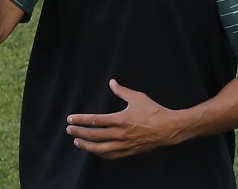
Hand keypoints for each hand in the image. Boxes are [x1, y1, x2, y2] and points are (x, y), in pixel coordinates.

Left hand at [66, 79, 181, 159]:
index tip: (70, 119)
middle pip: (94, 135)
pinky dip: (100, 153)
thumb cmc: (153, 111)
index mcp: (121, 119)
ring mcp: (124, 144)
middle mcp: (120, 134)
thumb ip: (122, 91)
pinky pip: (111, 155)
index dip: (81, 120)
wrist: (168, 128)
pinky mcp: (129, 151)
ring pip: (100, 149)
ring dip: (86, 145)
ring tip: (77, 142)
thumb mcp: (137, 97)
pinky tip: (95, 150)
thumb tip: (111, 82)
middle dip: (79, 133)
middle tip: (69, 130)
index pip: (95, 121)